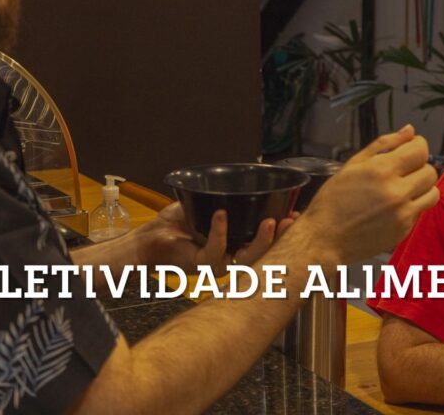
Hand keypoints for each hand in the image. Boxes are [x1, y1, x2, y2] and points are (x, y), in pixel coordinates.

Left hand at [135, 202, 293, 274]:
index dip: (281, 232)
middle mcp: (229, 259)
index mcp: (234, 247)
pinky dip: (220, 232)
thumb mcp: (207, 206)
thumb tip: (248, 179)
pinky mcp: (200, 265)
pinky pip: (216, 251)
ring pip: (246, 259)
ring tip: (269, 222)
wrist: (149, 238)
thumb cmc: (175, 225)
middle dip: (281, 239)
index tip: (294, 216)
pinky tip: (222, 215)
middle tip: (291, 221)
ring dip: (260, 241)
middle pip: (264, 255)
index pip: (264, 243)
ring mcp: (216, 264)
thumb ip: (226, 199)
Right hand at [296, 124, 439, 265]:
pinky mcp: (404, 230)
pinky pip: (420, 211)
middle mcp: (396, 191)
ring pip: (433, 192)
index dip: (418, 145)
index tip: (410, 148)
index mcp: (381, 170)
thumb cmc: (333, 200)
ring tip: (403, 188)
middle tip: (402, 171)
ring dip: (422, 187)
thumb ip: (383, 144)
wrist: (324, 238)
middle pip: (430, 171)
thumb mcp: (352, 165)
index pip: (420, 150)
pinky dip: (412, 205)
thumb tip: (409, 130)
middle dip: (419, 167)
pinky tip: (393, 206)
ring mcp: (403, 213)